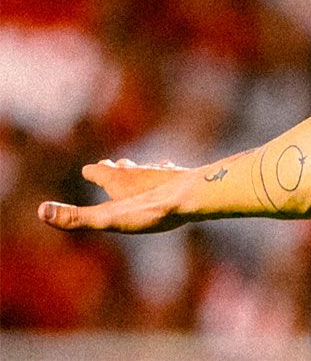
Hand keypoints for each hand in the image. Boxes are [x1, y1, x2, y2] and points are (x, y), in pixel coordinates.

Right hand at [38, 158, 190, 233]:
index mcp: (118, 179)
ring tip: (137, 169)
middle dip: (114, 167)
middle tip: (108, 165)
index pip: (99, 171)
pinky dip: (166, 172)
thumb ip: (75, 217)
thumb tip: (42, 210)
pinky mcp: (184, 178)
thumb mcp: (107, 219)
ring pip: (147, 167)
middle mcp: (139, 171)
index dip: (93, 172)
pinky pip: (173, 172)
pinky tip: (172, 174)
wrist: (194, 196)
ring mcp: (163, 173)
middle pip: (122, 166)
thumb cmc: (149, 210)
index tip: (88, 170)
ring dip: (139, 168)